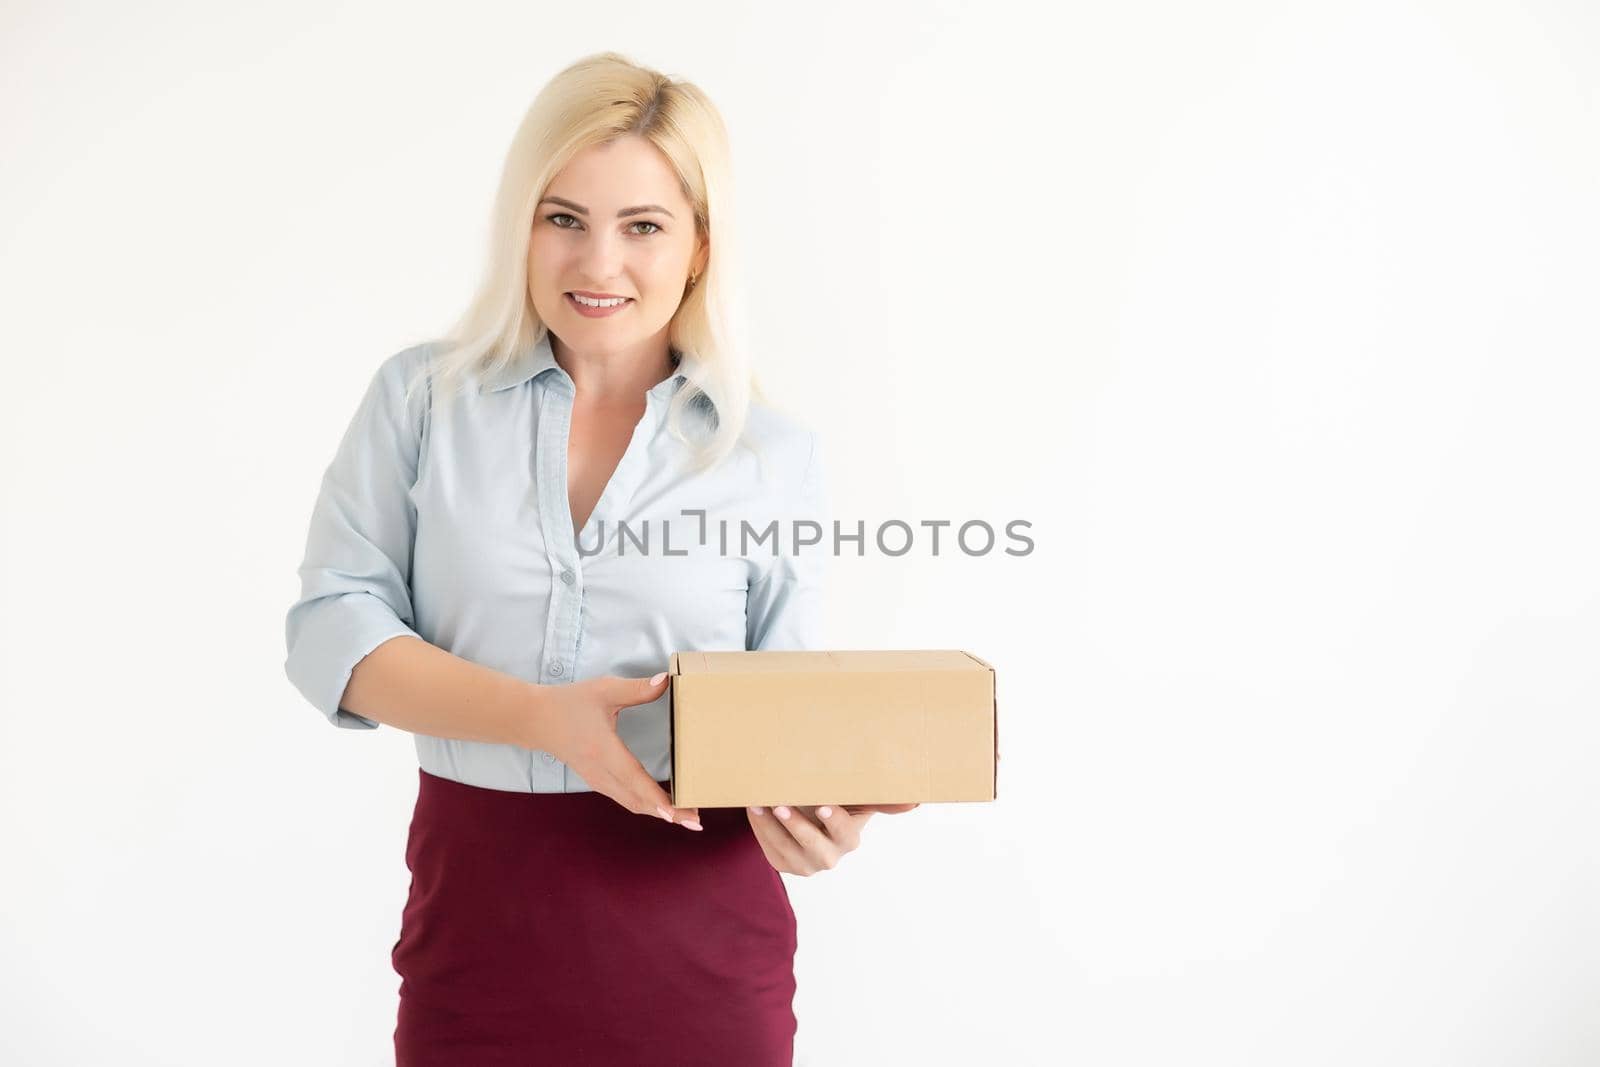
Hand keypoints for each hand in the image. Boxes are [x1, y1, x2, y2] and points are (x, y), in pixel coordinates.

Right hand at [534, 673, 701, 829]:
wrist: (534, 719)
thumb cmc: (569, 703)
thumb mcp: (603, 689)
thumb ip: (637, 688)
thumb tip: (666, 681)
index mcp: (603, 750)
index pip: (634, 779)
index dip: (656, 798)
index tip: (677, 814)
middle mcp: (600, 771)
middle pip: (637, 801)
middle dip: (668, 813)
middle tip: (696, 821)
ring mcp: (597, 780)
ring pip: (632, 803)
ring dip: (659, 812)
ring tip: (686, 817)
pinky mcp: (597, 781)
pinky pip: (625, 799)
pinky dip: (646, 805)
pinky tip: (663, 806)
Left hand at [745, 802, 919, 875]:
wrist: (806, 810)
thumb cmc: (834, 798)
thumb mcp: (854, 797)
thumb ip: (880, 800)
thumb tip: (914, 803)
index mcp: (850, 838)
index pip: (845, 832)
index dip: (835, 821)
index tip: (823, 806)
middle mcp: (830, 857)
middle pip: (813, 846)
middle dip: (797, 825)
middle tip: (781, 804)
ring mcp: (805, 865)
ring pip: (786, 848)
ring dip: (770, 826)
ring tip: (759, 803)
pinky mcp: (783, 865)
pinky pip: (770, 849)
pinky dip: (760, 829)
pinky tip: (754, 808)